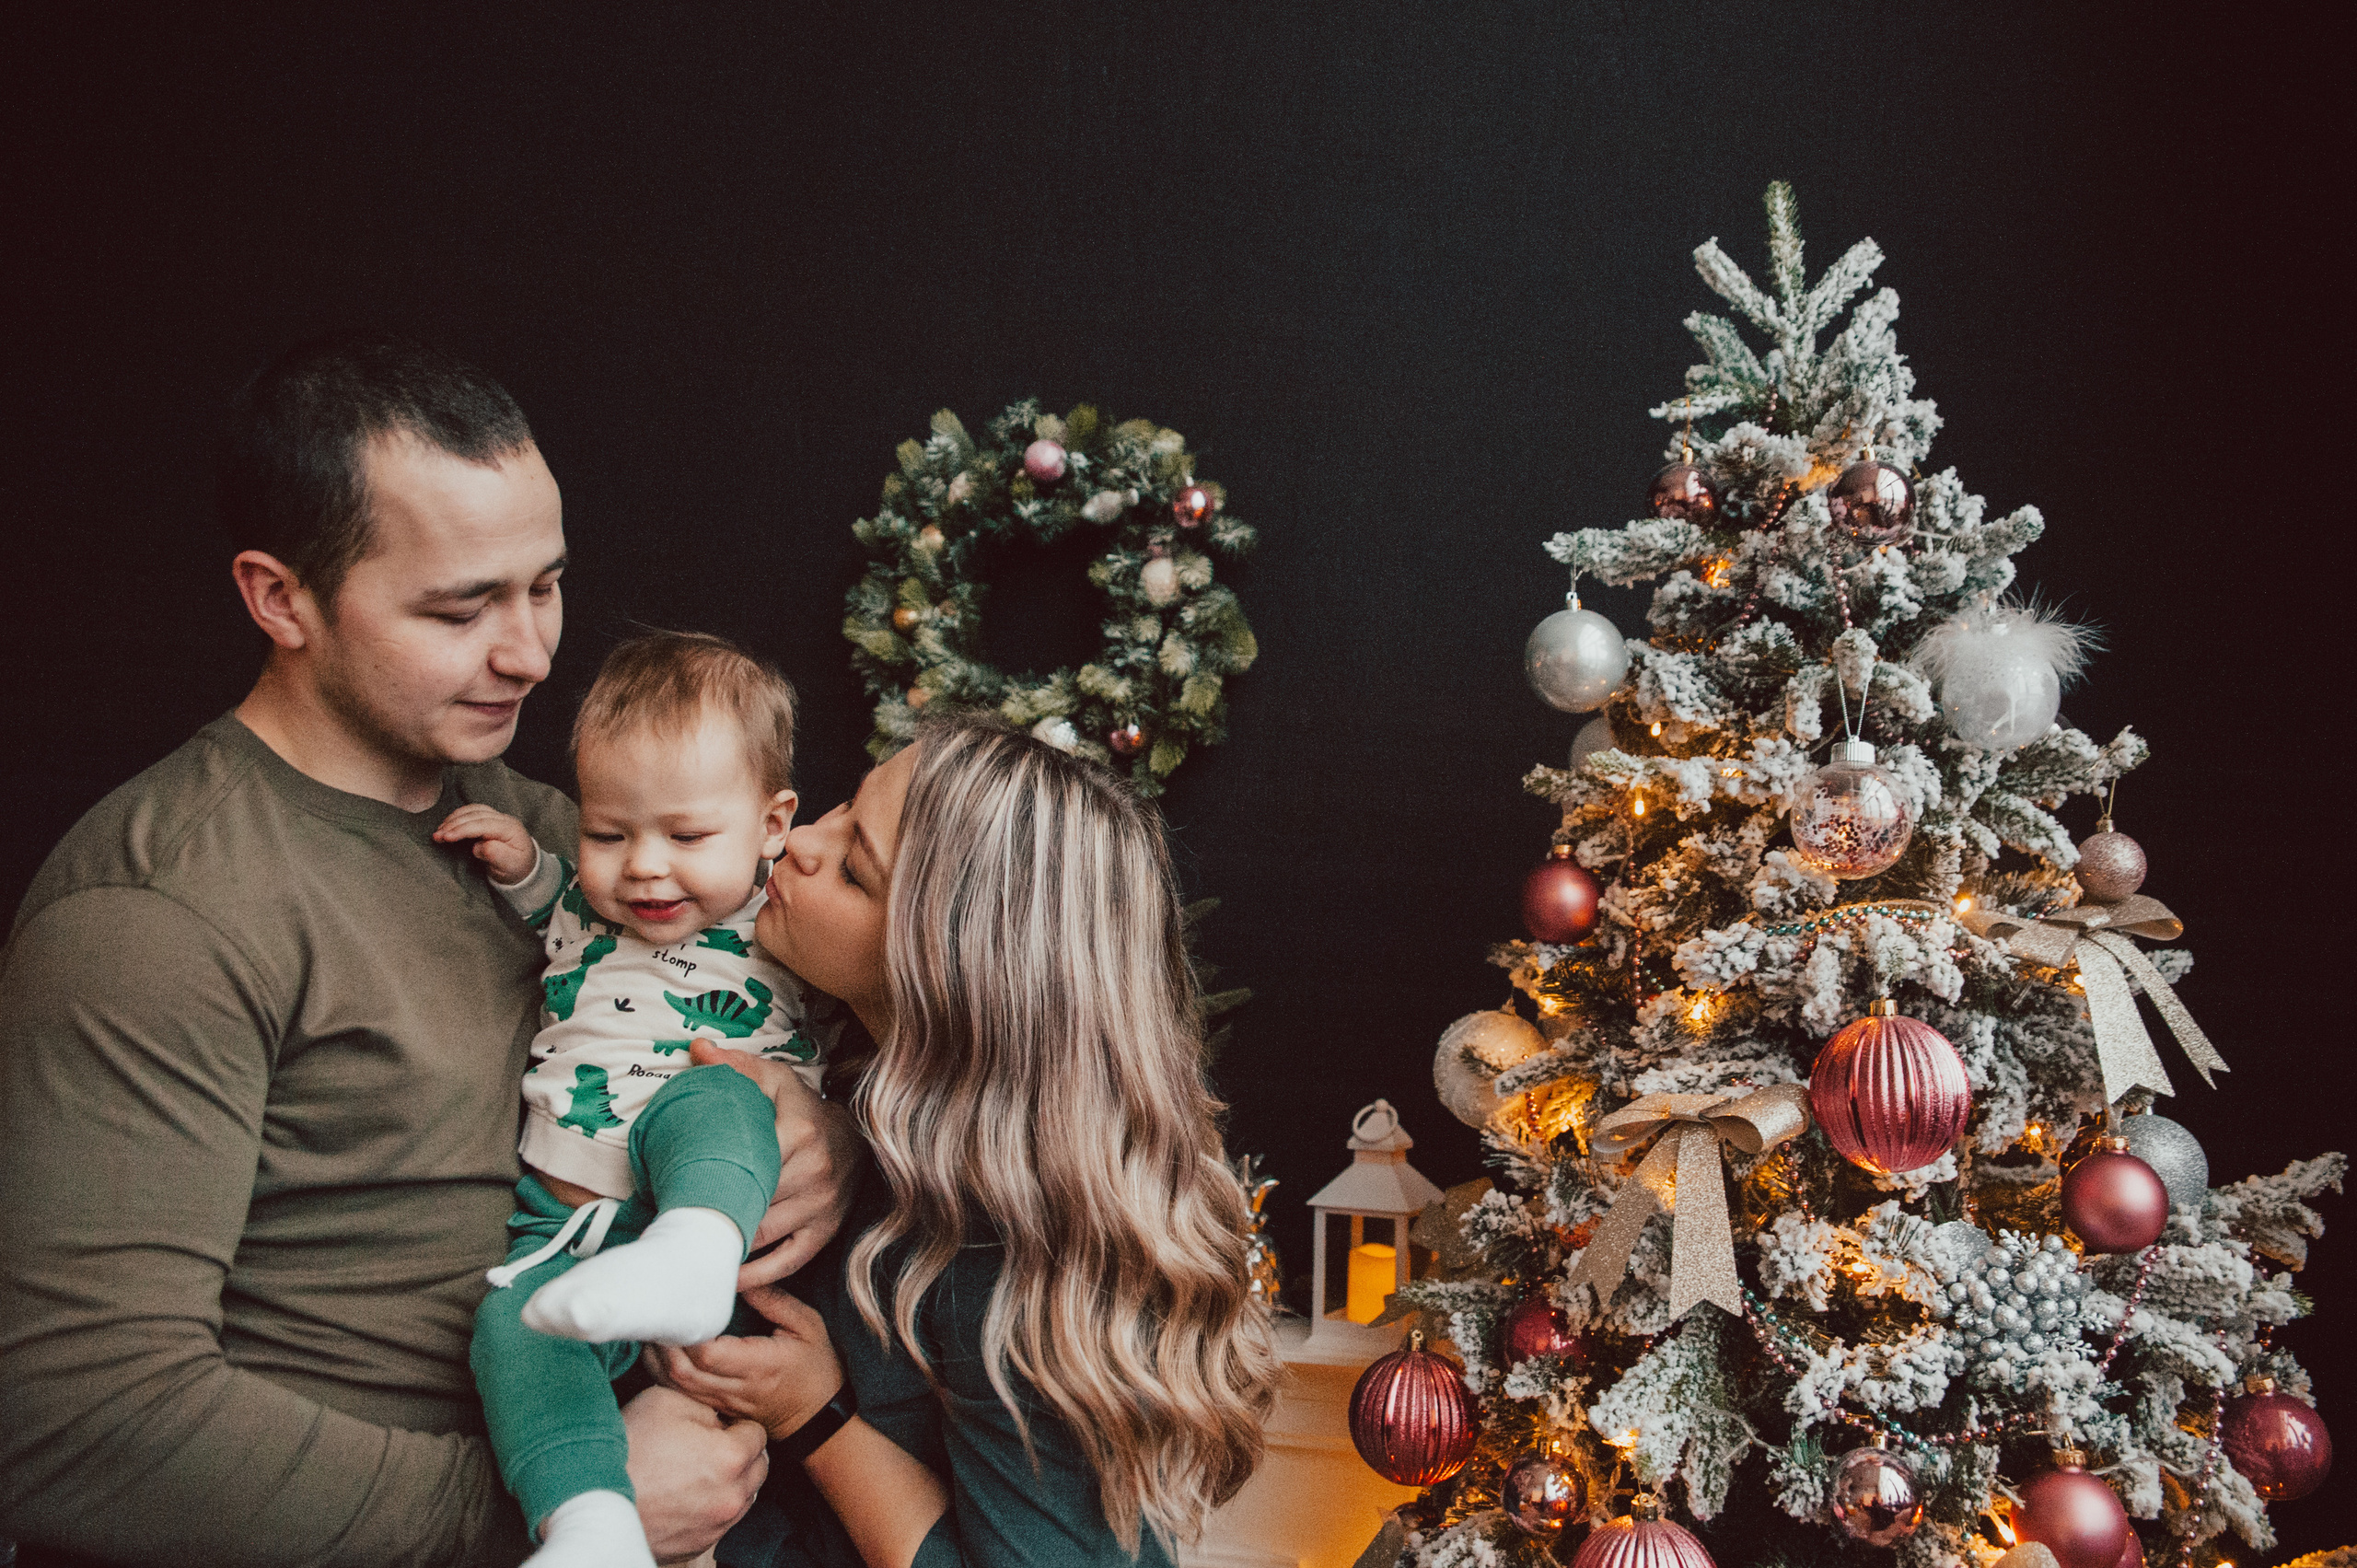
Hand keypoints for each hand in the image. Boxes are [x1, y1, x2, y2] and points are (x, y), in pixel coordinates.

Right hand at [433, 803, 538, 883]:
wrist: (524, 867)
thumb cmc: (516, 868)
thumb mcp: (510, 866)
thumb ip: (497, 855)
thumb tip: (479, 846)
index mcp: (510, 829)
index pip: (483, 824)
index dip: (463, 829)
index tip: (447, 837)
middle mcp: (504, 819)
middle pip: (476, 815)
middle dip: (454, 824)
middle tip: (437, 836)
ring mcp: (497, 817)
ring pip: (472, 811)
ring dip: (453, 819)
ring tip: (439, 832)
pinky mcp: (489, 820)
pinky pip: (472, 813)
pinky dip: (457, 817)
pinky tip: (447, 825)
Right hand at [620, 1383, 769, 1560]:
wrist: (589, 1499)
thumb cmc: (626, 1448)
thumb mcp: (667, 1400)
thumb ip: (706, 1404)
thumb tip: (720, 1419)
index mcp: (730, 1458)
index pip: (758, 1433)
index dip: (735, 1425)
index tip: (715, 1425)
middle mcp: (730, 1497)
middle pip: (757, 1468)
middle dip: (740, 1454)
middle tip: (707, 1445)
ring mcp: (714, 1526)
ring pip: (743, 1497)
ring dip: (729, 1482)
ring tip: (693, 1471)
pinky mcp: (697, 1546)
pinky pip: (719, 1521)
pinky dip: (710, 1507)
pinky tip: (683, 1494)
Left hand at [644, 1289, 844, 1440]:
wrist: (819, 1416)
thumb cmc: (816, 1366)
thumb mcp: (807, 1325)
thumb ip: (773, 1299)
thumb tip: (738, 1276)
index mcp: (758, 1366)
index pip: (708, 1353)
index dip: (688, 1329)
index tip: (683, 1299)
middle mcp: (734, 1388)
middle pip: (682, 1370)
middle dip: (663, 1340)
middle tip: (656, 1307)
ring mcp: (721, 1401)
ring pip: (673, 1383)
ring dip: (657, 1354)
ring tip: (654, 1322)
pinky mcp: (714, 1405)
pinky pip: (678, 1391)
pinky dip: (661, 1369)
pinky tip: (659, 1346)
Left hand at [688, 1041, 860, 1285]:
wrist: (854, 1137)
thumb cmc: (803, 1108)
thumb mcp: (774, 1080)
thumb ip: (736, 1067)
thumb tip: (697, 1049)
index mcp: (800, 1131)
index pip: (747, 1161)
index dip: (709, 1177)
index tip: (677, 1186)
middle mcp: (815, 1171)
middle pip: (752, 1201)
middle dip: (713, 1213)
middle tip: (672, 1223)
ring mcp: (822, 1206)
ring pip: (764, 1235)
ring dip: (728, 1246)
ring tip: (690, 1250)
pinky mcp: (826, 1232)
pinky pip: (787, 1261)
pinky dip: (756, 1276)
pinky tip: (726, 1279)